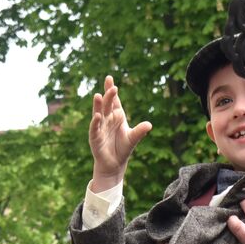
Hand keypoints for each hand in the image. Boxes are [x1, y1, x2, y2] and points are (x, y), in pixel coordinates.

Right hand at [89, 76, 152, 191]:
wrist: (114, 165)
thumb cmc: (123, 149)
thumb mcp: (133, 139)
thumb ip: (140, 131)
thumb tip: (149, 125)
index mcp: (116, 117)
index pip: (113, 101)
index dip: (111, 90)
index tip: (109, 78)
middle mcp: (107, 120)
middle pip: (107, 105)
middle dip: (108, 96)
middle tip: (112, 87)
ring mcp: (100, 129)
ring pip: (98, 114)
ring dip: (98, 106)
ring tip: (98, 96)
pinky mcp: (95, 139)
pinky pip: (95, 129)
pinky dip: (95, 123)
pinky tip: (97, 116)